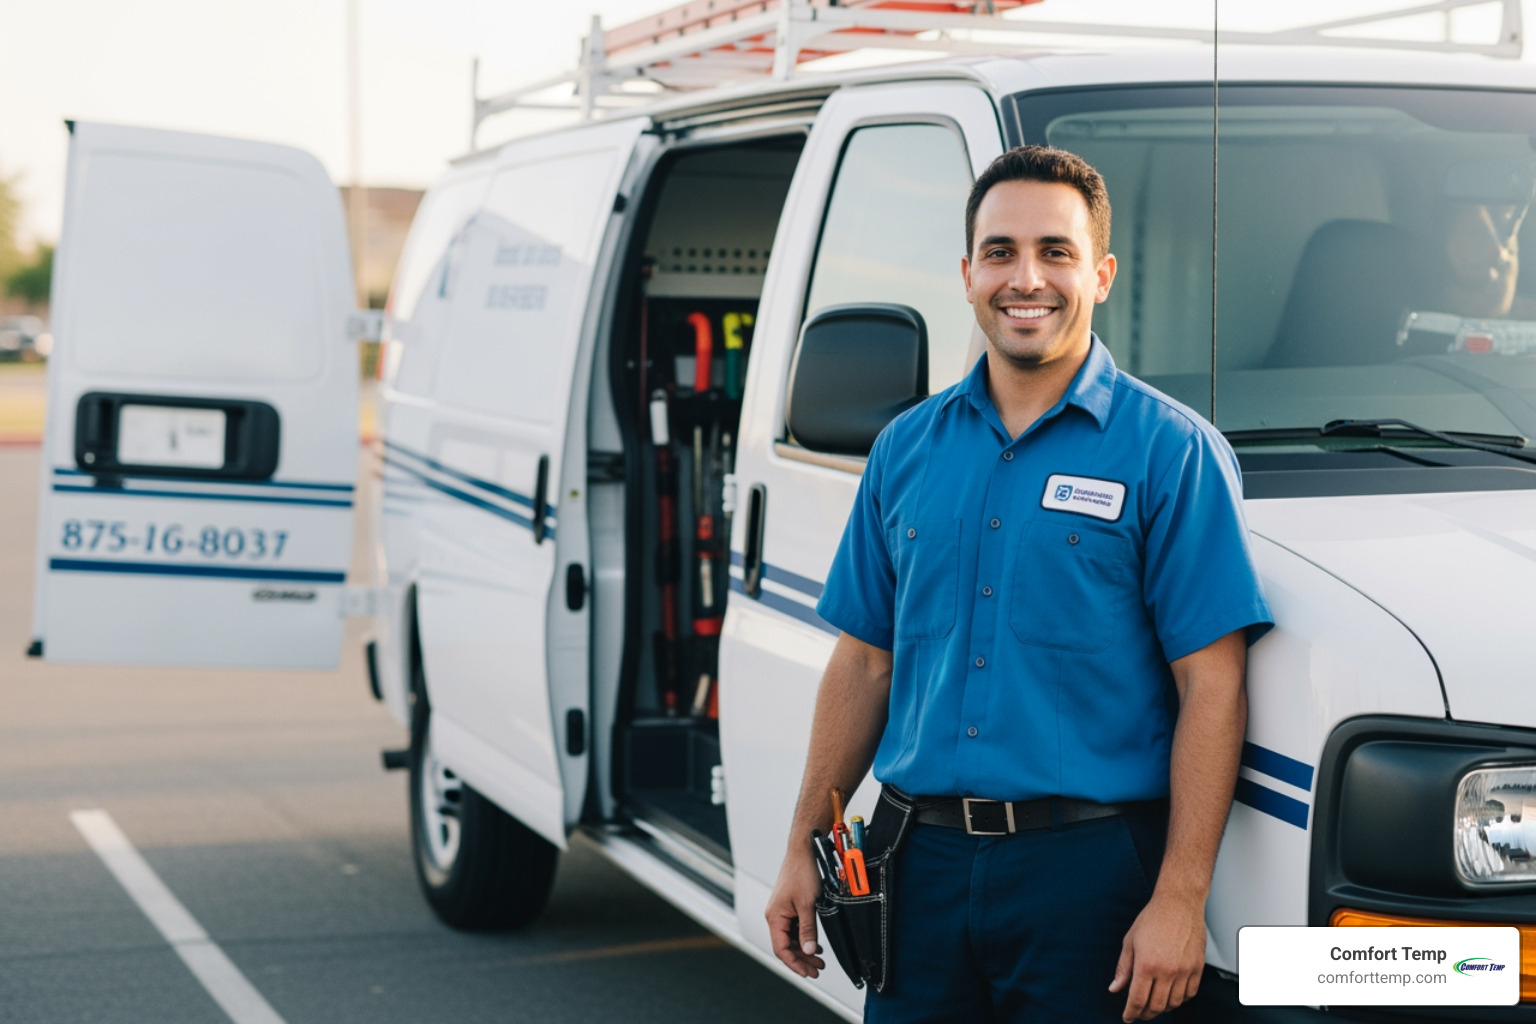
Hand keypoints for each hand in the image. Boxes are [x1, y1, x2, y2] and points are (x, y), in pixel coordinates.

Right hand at [766, 848, 825, 978]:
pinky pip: (795, 928)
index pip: (781, 949)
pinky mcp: (790, 906)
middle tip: (817, 969)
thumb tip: (808, 950)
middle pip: (786, 945)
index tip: (807, 972)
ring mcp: (782, 911)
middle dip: (802, 959)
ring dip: (805, 949)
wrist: (803, 851)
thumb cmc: (801, 873)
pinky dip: (805, 937)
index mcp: (774, 917)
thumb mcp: (807, 904)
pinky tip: (816, 944)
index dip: (794, 963)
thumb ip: (808, 929)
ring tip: (820, 960)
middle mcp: (775, 915)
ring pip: (791, 938)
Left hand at [1108, 889, 1206, 1020]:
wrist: (1178, 903)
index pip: (1137, 999)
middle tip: (1140, 1013)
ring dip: (1163, 1008)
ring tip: (1155, 1005)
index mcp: (1146, 964)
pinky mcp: (1197, 968)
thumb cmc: (1153, 918)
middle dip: (1146, 1013)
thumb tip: (1115, 988)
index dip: (1131, 1012)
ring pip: (1174, 1003)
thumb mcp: (1130, 941)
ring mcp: (1184, 970)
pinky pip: (1190, 993)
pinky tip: (1172, 996)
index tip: (1128, 1017)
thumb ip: (1123, 968)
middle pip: (1156, 1005)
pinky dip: (1180, 1000)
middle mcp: (1166, 970)